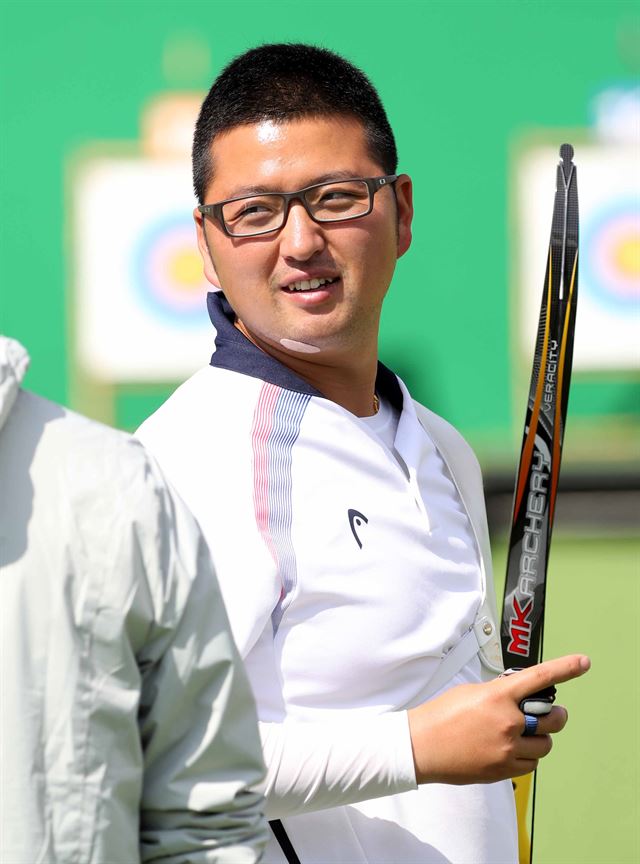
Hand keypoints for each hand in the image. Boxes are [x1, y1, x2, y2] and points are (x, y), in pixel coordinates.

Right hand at [408, 654, 589, 784]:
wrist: (421, 746)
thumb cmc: (441, 715)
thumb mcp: (471, 692)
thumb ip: (499, 694)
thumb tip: (518, 698)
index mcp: (498, 696)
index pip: (540, 678)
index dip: (566, 668)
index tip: (584, 662)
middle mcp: (508, 722)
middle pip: (553, 719)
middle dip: (555, 715)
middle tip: (550, 714)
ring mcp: (507, 748)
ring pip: (545, 745)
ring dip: (539, 738)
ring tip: (523, 734)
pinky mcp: (503, 770)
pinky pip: (531, 764)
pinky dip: (528, 756)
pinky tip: (512, 749)